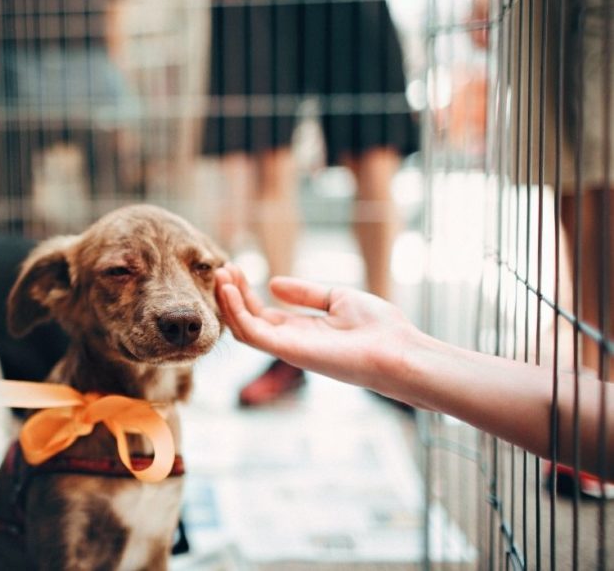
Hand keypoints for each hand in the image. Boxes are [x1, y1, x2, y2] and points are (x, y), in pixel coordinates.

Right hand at [215, 264, 421, 393]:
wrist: (399, 350)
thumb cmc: (378, 328)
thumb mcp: (338, 298)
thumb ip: (305, 293)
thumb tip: (273, 284)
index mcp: (302, 330)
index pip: (261, 313)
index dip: (245, 292)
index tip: (234, 268)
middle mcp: (291, 341)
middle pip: (248, 319)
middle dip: (232, 294)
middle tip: (222, 268)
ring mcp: (288, 348)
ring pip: (243, 327)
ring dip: (228, 301)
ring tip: (221, 274)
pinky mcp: (289, 351)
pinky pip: (252, 332)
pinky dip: (236, 312)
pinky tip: (229, 290)